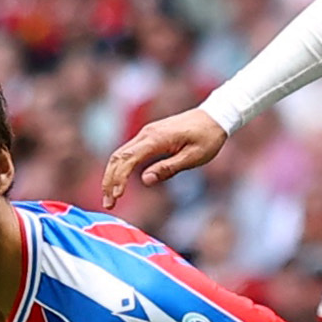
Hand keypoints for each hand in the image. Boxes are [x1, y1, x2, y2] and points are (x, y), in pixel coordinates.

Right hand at [101, 106, 229, 205]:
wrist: (214, 117)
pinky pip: (128, 152)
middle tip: (108, 204)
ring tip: (110, 198)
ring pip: (120, 154)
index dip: (119, 179)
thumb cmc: (207, 138)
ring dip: (112, 175)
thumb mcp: (193, 157)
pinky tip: (119, 182)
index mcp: (156, 139)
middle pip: (117, 157)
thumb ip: (169, 168)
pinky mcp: (149, 136)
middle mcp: (146, 134)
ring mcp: (146, 133)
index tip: (116, 197)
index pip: (128, 159)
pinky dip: (120, 168)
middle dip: (109, 180)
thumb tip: (145, 180)